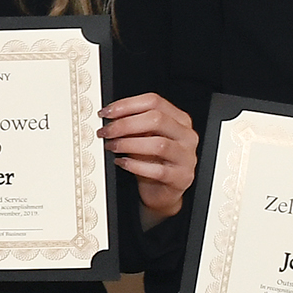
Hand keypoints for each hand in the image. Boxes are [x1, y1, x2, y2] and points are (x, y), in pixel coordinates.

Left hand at [101, 92, 199, 223]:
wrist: (161, 191)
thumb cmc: (153, 161)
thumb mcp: (143, 138)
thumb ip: (133, 125)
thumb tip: (110, 116)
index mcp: (179, 119)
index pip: (154, 102)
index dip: (127, 105)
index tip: (107, 112)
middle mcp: (186, 135)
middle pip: (157, 119)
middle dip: (125, 124)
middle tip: (106, 131)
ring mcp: (186, 157)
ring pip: (158, 144)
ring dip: (129, 144)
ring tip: (112, 146)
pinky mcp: (181, 177)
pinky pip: (157, 170)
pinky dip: (135, 165)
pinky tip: (122, 162)